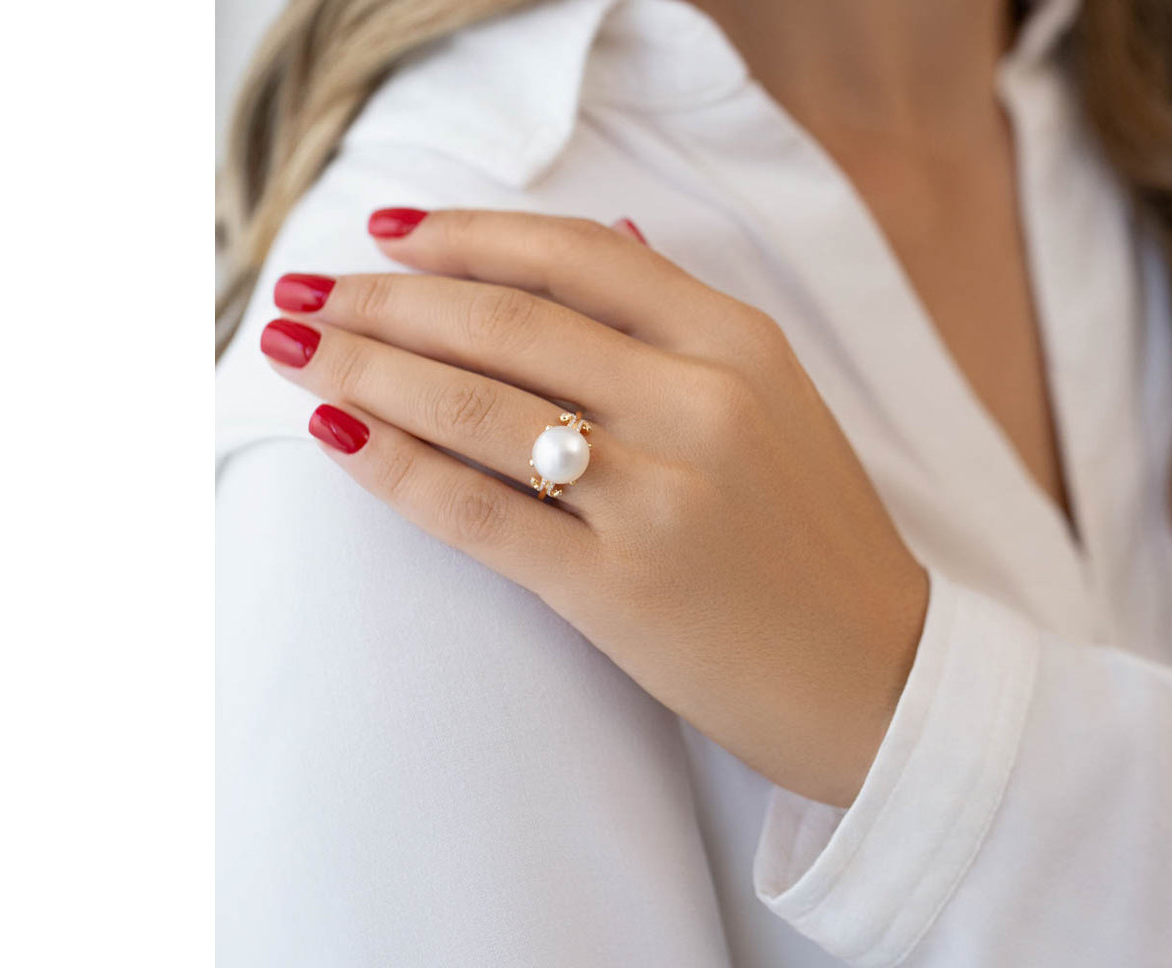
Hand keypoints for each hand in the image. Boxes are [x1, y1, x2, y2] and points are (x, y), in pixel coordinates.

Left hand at [259, 209, 928, 805]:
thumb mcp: (778, 402)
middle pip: (505, 321)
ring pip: (474, 406)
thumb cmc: (814, 541)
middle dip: (384, 298)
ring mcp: (660, 495)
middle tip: (303, 289)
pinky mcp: (619, 587)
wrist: (878, 681)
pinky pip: (475, 510)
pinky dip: (392, 465)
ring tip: (293, 349)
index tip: (385, 230)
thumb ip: (687, 321)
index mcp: (739, 342)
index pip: (575, 254)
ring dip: (364, 368)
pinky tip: (337, 434)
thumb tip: (613, 228)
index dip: (464, 234)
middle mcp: (700, 402)